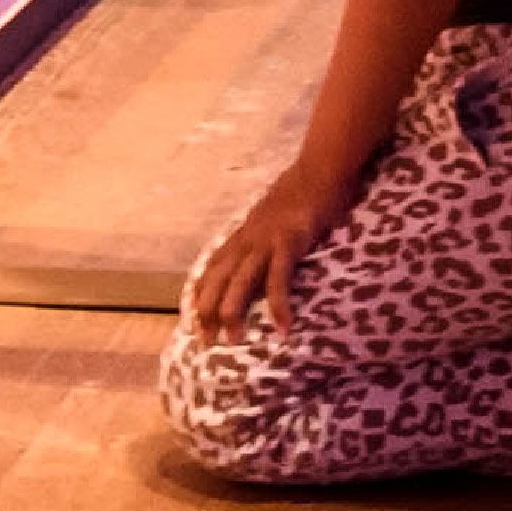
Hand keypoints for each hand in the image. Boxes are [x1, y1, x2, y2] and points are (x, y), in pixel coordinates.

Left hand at [182, 166, 334, 338]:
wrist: (320, 169)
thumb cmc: (300, 194)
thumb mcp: (271, 219)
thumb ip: (262, 238)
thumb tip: (259, 261)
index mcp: (242, 235)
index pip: (211, 268)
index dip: (199, 294)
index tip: (191, 320)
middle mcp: (247, 239)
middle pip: (217, 278)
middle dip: (207, 310)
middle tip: (205, 341)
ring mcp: (266, 240)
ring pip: (240, 281)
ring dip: (233, 312)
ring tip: (233, 340)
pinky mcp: (288, 242)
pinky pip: (279, 278)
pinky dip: (279, 304)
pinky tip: (282, 327)